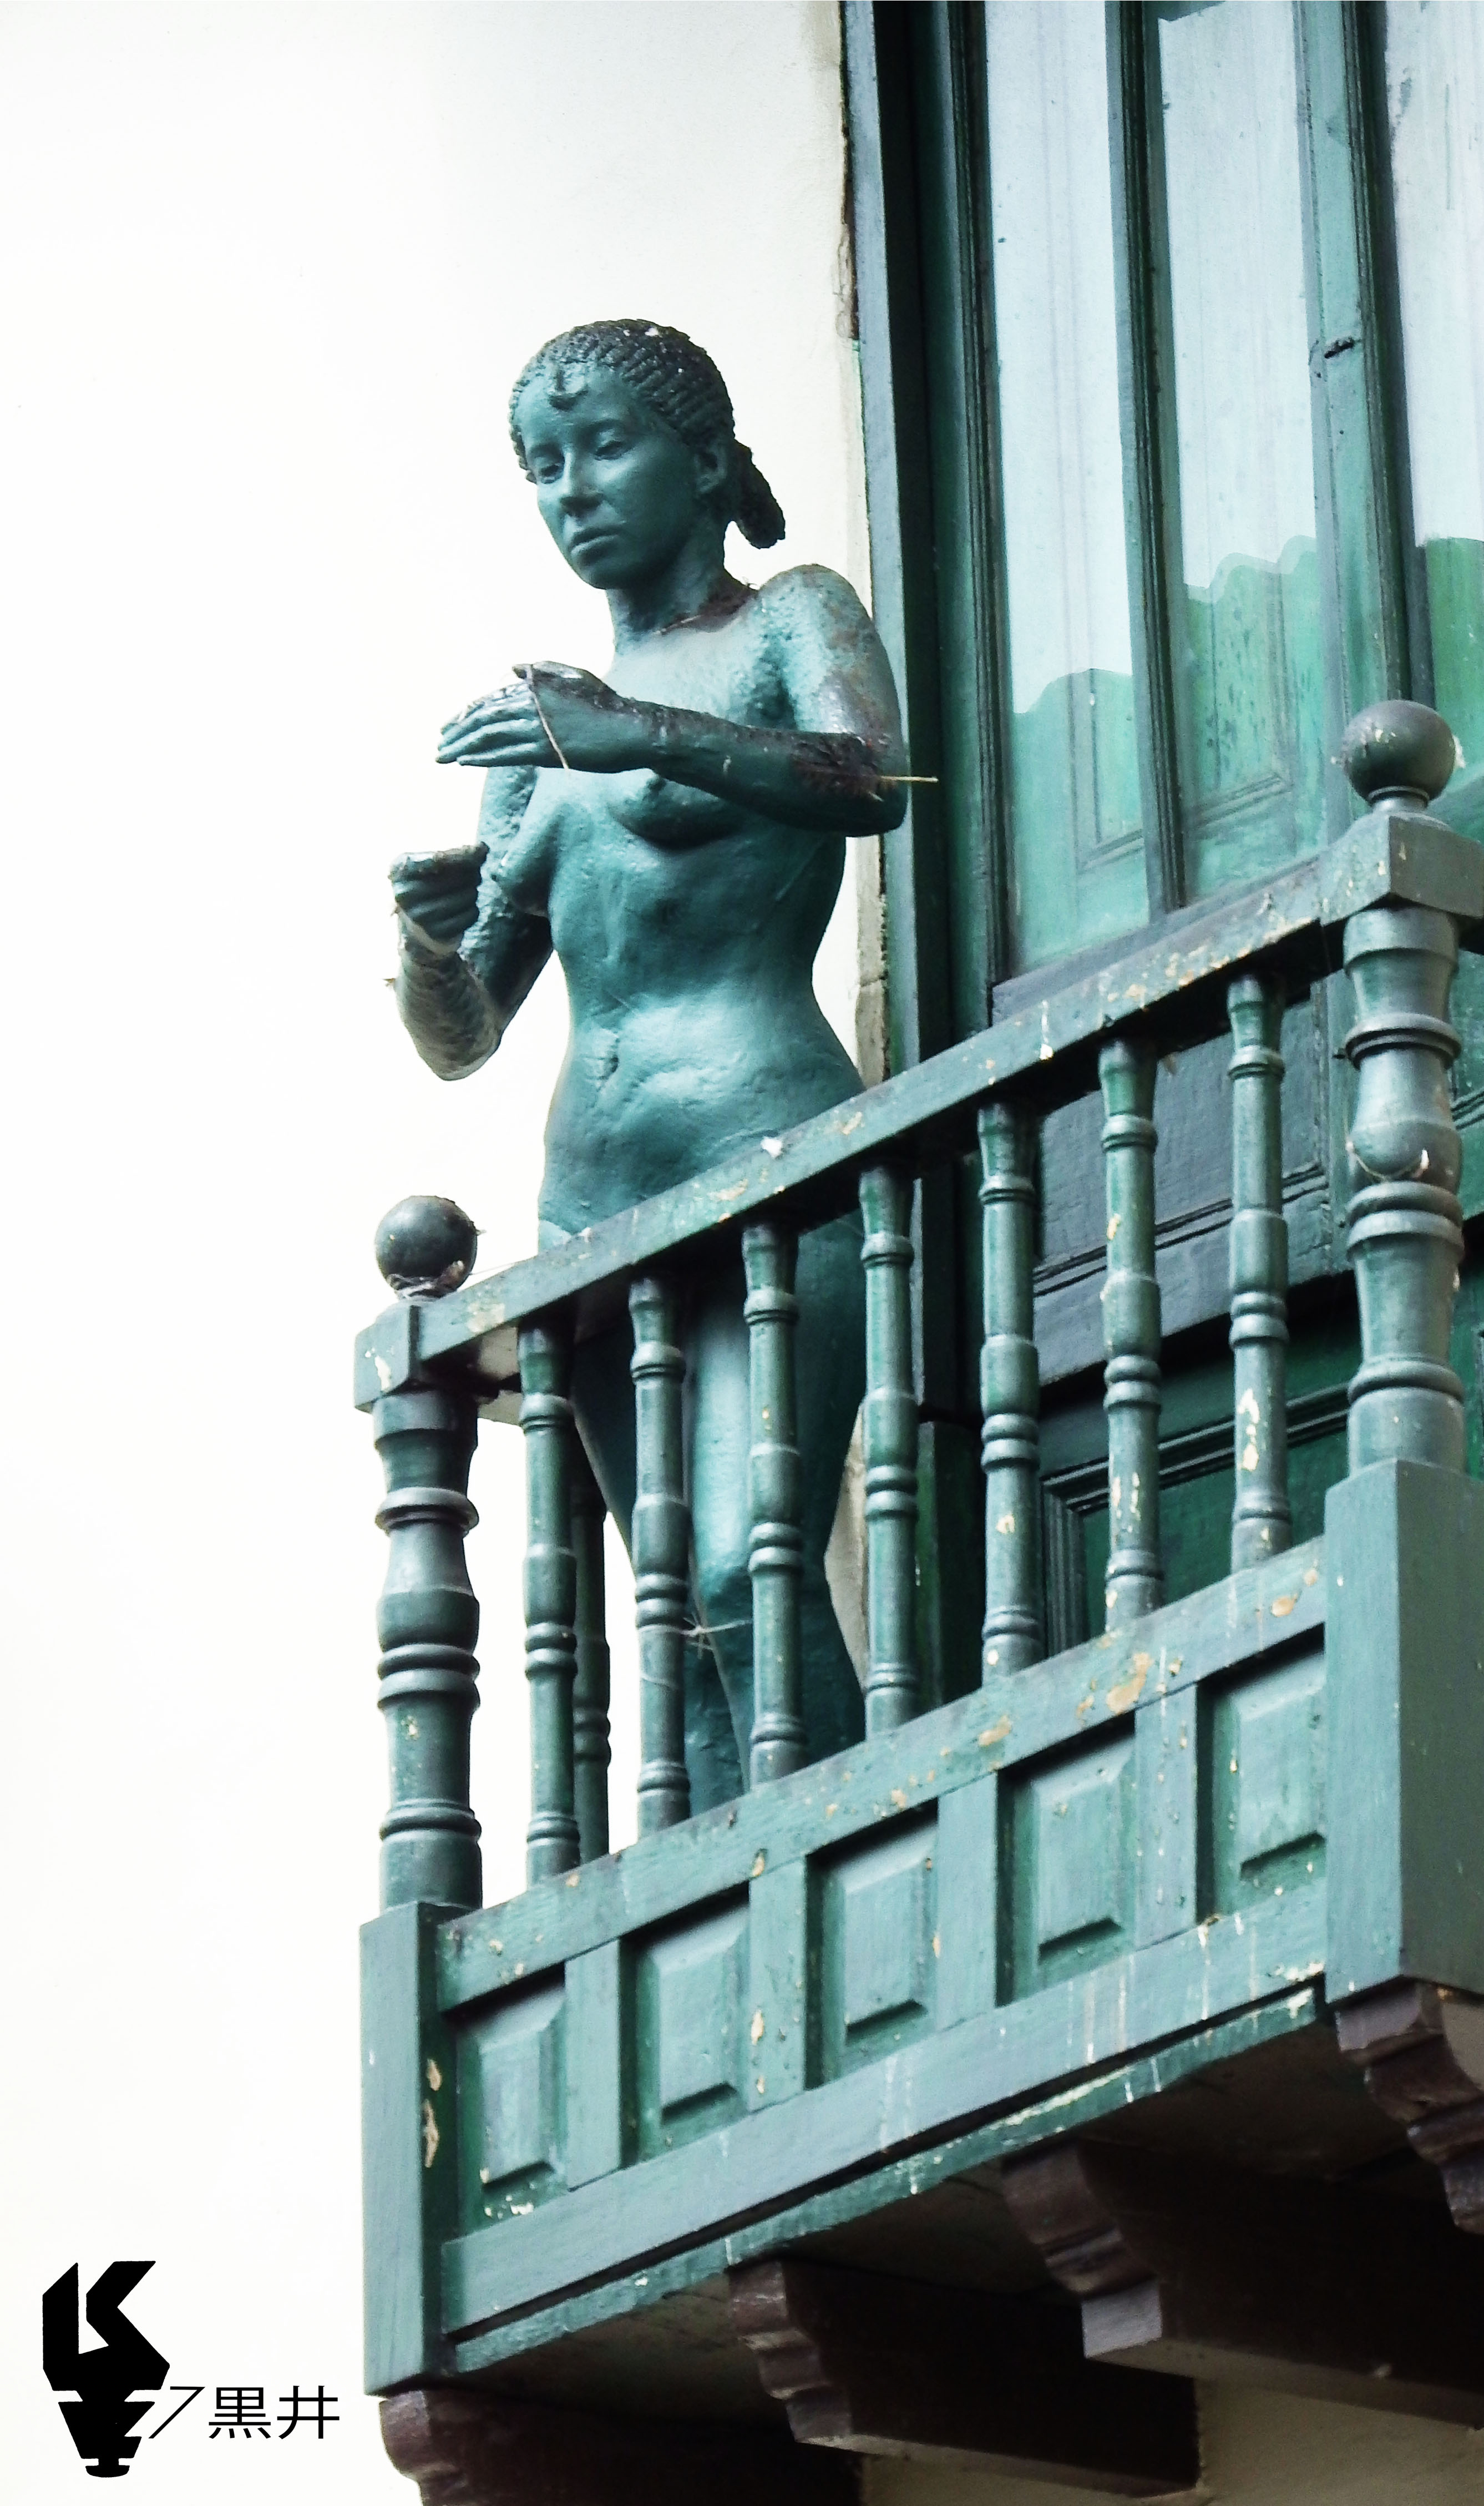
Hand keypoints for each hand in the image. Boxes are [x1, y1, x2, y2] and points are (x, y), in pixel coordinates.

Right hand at [390, 843, 485, 957]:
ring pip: (464, 896)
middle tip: (473, 874)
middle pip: (453, 878)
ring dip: (473, 891)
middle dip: (470, 873)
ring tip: (469, 889)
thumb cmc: (427, 883)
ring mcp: (419, 916)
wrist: (416, 923)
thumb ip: (454, 853)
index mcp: (400, 869)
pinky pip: (468, 916)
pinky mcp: (435, 932)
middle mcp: (405, 893)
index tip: (480, 851)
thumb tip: (482, 850)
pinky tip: (468, 906)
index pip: (437, 859)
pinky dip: (473, 909)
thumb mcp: (430, 863)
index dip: (462, 855)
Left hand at [436, 663, 643, 773]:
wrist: (630, 730)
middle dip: (457, 732)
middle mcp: (533, 704)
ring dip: (462, 747)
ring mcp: (538, 728)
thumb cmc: (607, 705)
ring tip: (443, 756)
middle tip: (438, 745)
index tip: (450, 726)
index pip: (491, 699)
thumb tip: (512, 667)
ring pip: (490, 736)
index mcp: (536, 686)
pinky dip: (482, 758)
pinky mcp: (546, 751)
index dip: (467, 714)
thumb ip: (543, 669)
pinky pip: (506, 754)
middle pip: (484, 718)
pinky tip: (465, 763)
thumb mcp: (575, 676)